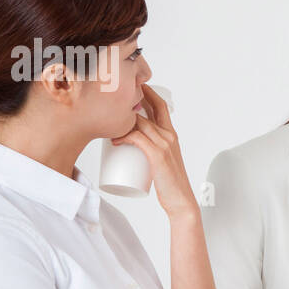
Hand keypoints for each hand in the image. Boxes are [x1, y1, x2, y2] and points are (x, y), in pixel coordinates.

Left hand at [109, 83, 197, 219]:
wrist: (180, 200)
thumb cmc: (169, 184)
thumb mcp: (161, 161)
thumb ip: (150, 151)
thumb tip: (131, 147)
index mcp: (172, 135)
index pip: (161, 106)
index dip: (148, 93)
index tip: (134, 87)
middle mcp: (170, 136)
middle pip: (150, 108)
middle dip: (133, 99)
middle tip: (114, 98)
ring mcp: (164, 145)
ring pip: (140, 122)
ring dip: (122, 120)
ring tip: (107, 122)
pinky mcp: (158, 155)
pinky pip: (137, 138)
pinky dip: (124, 135)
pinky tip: (114, 139)